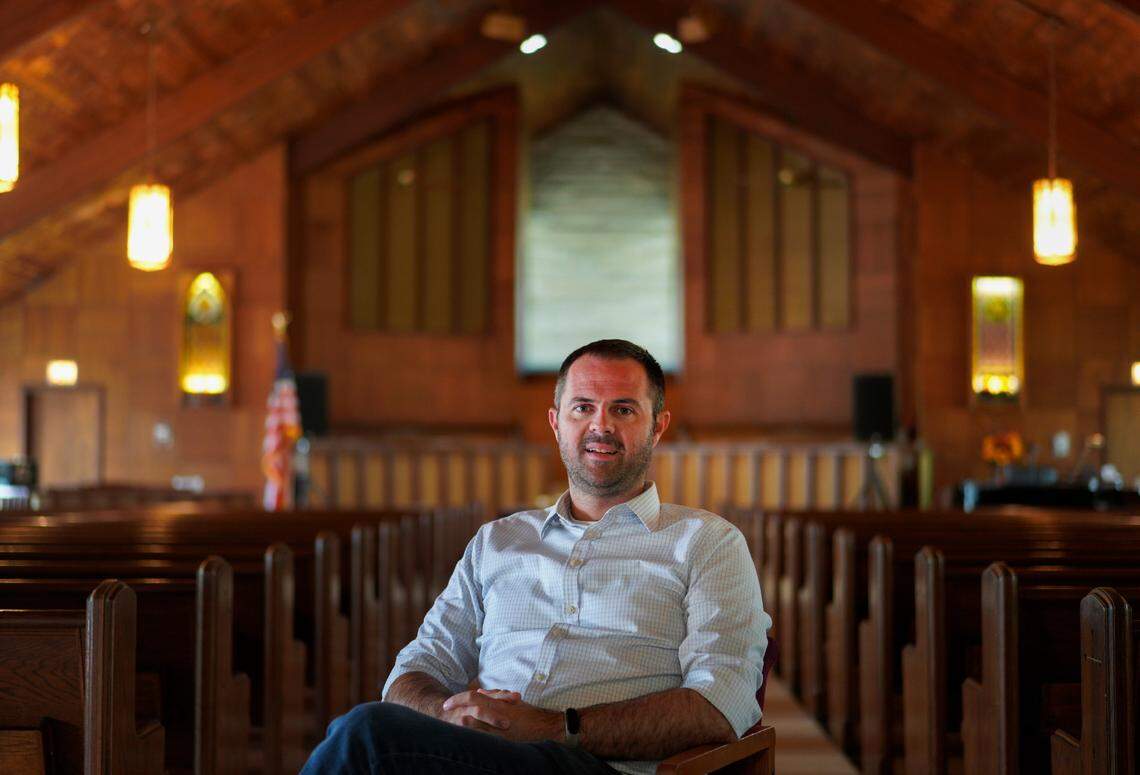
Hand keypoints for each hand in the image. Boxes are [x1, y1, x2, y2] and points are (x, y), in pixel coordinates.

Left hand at [440, 689, 561, 741]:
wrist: (546, 726)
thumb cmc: (528, 714)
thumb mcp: (510, 702)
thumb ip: (494, 696)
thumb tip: (479, 692)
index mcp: (498, 703)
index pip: (473, 698)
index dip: (458, 699)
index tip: (447, 703)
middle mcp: (497, 713)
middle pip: (470, 708)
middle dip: (455, 708)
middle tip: (444, 710)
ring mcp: (498, 727)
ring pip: (473, 723)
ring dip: (460, 722)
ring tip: (448, 723)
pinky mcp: (502, 739)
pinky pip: (483, 736)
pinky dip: (472, 734)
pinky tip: (463, 736)